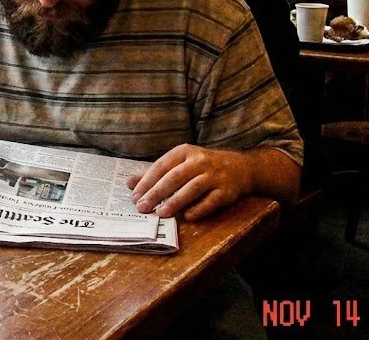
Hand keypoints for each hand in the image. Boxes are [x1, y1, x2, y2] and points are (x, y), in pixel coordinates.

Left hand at [126, 144, 253, 220]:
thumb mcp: (179, 164)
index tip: (135, 196)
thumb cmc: (202, 167)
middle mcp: (199, 161)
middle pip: (174, 177)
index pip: (161, 166)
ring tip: (161, 213)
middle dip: (156, 193)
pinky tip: (187, 217)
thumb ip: (155, 174)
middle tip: (142, 207)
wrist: (240, 167)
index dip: (147, 182)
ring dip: (175, 201)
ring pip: (192, 188)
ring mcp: (214, 175)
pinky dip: (199, 209)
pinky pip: (211, 200)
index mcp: (184, 152)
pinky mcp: (226, 190)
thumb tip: (129, 183)